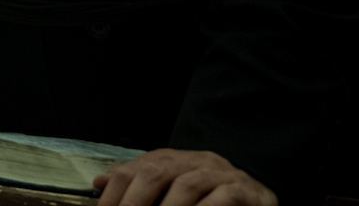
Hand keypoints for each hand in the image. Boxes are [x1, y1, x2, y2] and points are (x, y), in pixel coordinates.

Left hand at [94, 149, 274, 205]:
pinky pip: (222, 197)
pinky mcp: (243, 191)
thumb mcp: (172, 183)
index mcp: (174, 159)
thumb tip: (100, 182)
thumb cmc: (210, 193)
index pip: (137, 168)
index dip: (116, 190)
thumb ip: (139, 180)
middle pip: (158, 171)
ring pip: (188, 184)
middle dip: (136, 199)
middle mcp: (195, 161)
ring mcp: (220, 174)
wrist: (258, 191)